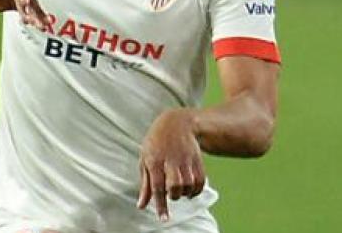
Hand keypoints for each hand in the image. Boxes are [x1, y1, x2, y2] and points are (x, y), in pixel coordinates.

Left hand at [137, 108, 205, 222]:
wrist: (176, 123)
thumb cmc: (155, 143)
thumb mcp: (145, 159)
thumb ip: (145, 184)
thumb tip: (141, 206)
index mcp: (154, 160)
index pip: (157, 186)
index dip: (160, 204)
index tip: (164, 219)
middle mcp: (170, 160)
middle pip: (175, 186)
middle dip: (174, 195)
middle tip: (170, 193)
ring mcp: (186, 159)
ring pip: (189, 185)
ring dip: (185, 193)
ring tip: (179, 190)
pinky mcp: (197, 159)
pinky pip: (201, 181)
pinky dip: (196, 190)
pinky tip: (190, 190)